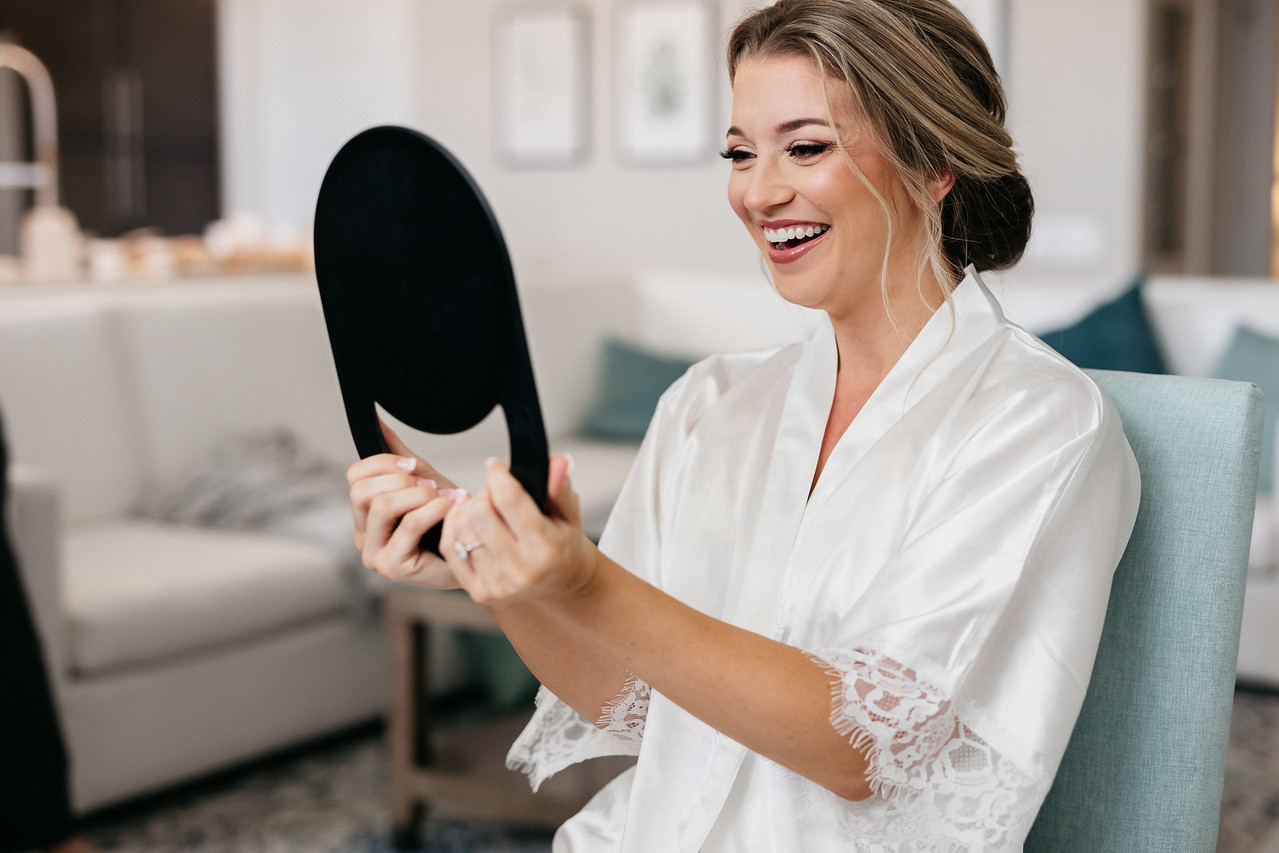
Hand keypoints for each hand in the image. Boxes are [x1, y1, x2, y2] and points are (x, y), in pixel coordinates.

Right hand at [347, 419, 459, 587]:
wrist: (475, 551)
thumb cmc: (448, 519)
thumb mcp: (422, 480)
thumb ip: (398, 454)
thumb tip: (377, 419)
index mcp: (364, 514)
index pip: (355, 476)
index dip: (384, 463)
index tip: (414, 465)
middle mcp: (362, 535)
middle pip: (362, 491)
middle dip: (401, 480)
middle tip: (432, 486)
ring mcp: (374, 555)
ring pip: (382, 506)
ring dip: (419, 495)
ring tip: (444, 498)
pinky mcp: (393, 568)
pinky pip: (409, 525)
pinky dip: (434, 510)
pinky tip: (451, 507)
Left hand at [441, 454, 598, 605]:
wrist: (559, 586)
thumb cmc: (563, 545)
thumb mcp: (569, 515)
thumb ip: (560, 487)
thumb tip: (558, 461)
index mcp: (546, 549)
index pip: (509, 501)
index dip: (498, 476)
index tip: (495, 466)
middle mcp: (521, 571)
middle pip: (480, 513)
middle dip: (484, 493)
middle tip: (494, 492)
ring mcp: (498, 585)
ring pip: (462, 528)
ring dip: (468, 509)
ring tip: (483, 507)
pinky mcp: (479, 592)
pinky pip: (451, 548)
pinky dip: (454, 527)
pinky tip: (467, 520)